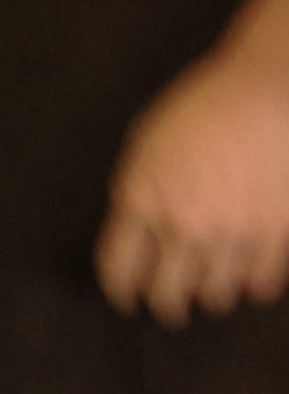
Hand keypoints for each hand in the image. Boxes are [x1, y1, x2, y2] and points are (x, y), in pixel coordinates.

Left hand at [96, 55, 288, 326]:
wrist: (268, 86)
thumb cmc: (203, 106)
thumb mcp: (147, 145)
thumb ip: (136, 192)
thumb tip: (135, 230)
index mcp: (143, 201)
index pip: (119, 270)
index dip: (121, 291)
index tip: (127, 297)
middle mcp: (185, 224)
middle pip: (167, 293)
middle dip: (166, 305)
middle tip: (170, 306)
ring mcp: (234, 230)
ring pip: (217, 294)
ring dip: (211, 296)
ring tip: (212, 291)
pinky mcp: (278, 229)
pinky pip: (262, 281)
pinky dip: (254, 286)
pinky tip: (249, 279)